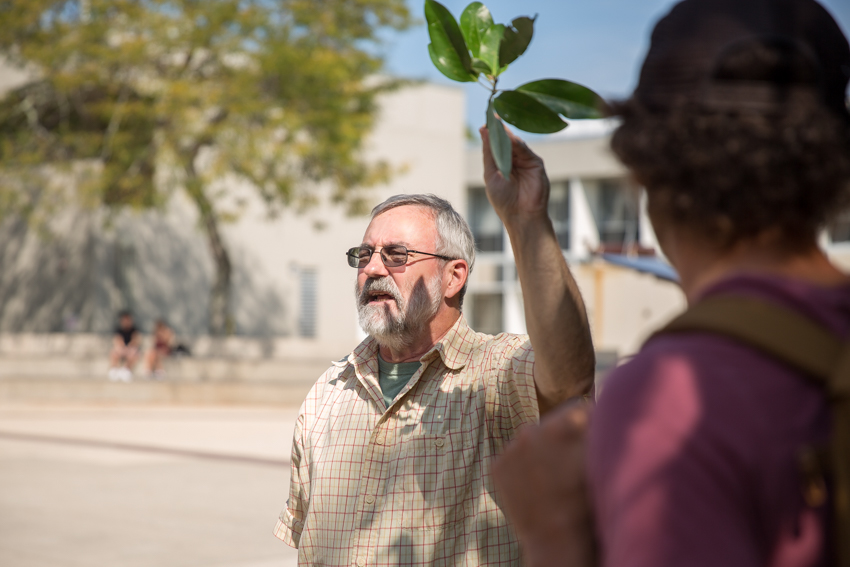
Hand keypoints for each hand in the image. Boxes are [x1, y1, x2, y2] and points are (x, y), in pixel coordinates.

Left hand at [479, 124, 550, 223]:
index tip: (486, 118)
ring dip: (506, 134)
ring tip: (498, 124)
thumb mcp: (491, 173)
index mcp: (500, 163)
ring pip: (515, 143)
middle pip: (505, 140)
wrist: (521, 215)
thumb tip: (483, 130)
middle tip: (492, 116)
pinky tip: (508, 137)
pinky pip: (525, 149)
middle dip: (499, 129)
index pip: (495, 143)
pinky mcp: (535, 163)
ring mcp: (525, 160)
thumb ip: (488, 152)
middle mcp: (513, 160)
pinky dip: (516, 142)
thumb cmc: (503, 199)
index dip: (491, 132)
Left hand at [492, 399, 597, 566]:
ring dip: (542, 449)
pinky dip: (523, 466)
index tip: (592, 438)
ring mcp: (511, 448)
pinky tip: (537, 484)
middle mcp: (532, 429)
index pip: (580, 409)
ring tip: (554, 475)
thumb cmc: (588, 503)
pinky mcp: (497, 466)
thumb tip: (597, 408)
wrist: (557, 542)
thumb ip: (599, 428)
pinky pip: (514, 456)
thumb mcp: (601, 459)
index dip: (588, 423)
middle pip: (553, 423)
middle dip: (563, 436)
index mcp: (562, 425)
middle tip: (571, 461)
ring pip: (532, 439)